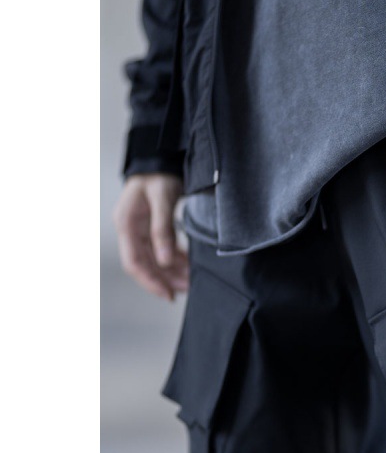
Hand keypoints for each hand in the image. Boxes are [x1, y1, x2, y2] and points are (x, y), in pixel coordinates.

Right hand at [113, 173, 188, 300]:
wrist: (160, 157)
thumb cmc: (158, 174)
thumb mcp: (162, 199)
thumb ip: (162, 229)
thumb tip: (164, 260)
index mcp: (126, 224)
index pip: (134, 262)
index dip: (150, 281)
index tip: (168, 295)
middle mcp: (130, 230)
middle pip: (145, 264)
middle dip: (165, 280)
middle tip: (186, 289)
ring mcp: (140, 229)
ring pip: (155, 259)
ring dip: (172, 271)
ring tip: (191, 280)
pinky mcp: (152, 228)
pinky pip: (162, 249)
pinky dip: (175, 259)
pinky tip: (188, 265)